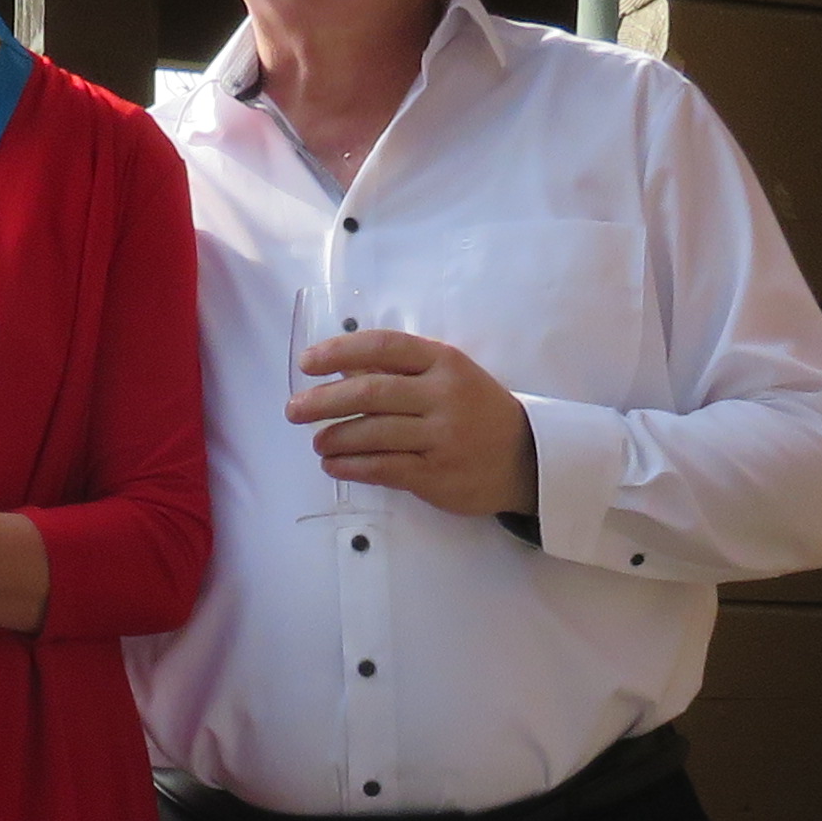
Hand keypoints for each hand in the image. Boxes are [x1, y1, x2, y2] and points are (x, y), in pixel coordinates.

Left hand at [293, 330, 535, 518]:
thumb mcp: (447, 377)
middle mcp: (444, 395)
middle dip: (324, 401)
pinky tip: (334, 464)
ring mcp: (442, 436)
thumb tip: (340, 368)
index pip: (383, 346)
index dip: (339, 351)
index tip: (307, 363)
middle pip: (371, 392)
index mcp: (444, 361)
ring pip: (374, 433)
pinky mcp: (438, 474)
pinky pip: (384, 468)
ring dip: (335, 437)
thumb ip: (399, 370)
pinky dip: (352, 466)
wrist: (526, 458)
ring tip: (317, 442)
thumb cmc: (476, 411)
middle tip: (294, 410)